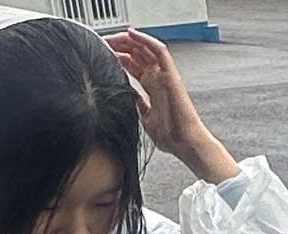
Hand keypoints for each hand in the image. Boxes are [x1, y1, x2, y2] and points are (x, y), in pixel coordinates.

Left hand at [104, 29, 238, 182]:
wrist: (185, 144)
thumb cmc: (171, 137)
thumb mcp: (144, 118)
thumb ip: (136, 103)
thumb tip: (125, 94)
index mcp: (151, 88)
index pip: (131, 65)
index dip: (116, 56)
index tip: (101, 52)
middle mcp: (158, 79)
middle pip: (137, 53)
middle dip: (119, 45)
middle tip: (104, 41)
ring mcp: (164, 76)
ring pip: (146, 48)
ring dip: (130, 40)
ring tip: (115, 35)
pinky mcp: (171, 75)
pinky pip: (161, 52)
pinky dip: (147, 40)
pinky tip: (133, 34)